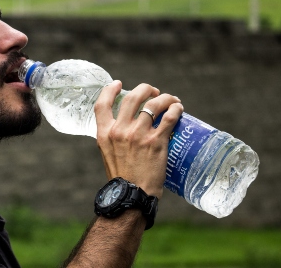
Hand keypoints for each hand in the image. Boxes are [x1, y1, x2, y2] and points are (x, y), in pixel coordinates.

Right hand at [94, 81, 182, 197]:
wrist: (132, 196)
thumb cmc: (122, 178)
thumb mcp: (108, 154)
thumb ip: (113, 138)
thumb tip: (125, 126)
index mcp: (105, 134)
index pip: (102, 104)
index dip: (109, 90)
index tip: (118, 84)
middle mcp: (120, 131)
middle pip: (132, 97)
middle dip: (145, 89)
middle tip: (153, 92)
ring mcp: (138, 135)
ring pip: (153, 104)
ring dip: (165, 98)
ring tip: (171, 100)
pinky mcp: (156, 142)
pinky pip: (169, 117)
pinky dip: (175, 109)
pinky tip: (179, 109)